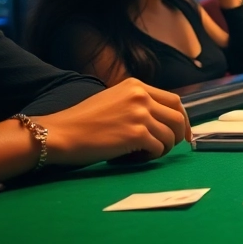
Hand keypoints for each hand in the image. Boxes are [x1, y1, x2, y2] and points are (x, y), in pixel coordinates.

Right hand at [39, 79, 190, 165]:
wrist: (60, 133)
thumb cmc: (82, 121)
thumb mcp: (113, 100)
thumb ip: (137, 103)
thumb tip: (161, 119)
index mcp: (136, 86)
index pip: (174, 101)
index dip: (182, 118)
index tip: (182, 133)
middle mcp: (141, 96)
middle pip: (177, 117)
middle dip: (178, 135)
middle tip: (170, 147)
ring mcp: (140, 114)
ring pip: (170, 135)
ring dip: (163, 148)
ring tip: (145, 153)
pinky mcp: (136, 134)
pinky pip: (158, 148)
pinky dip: (152, 156)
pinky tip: (135, 158)